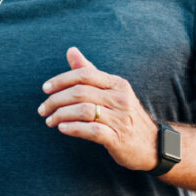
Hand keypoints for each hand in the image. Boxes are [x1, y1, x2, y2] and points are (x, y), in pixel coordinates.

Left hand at [39, 47, 158, 171]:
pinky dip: (74, 128)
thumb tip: (71, 50)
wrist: (152, 145)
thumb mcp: (111, 91)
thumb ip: (90, 72)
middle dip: (56, 100)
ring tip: (50, 121)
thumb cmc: (125, 116)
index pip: (85, 74)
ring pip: (83, 110)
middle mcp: (120, 98)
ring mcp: (120, 119)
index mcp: (117, 84)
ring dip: (61, 115)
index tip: (45, 89)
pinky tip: (62, 128)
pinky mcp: (118, 138)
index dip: (61, 80)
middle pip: (80, 92)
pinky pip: (92, 130)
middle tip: (43, 109)